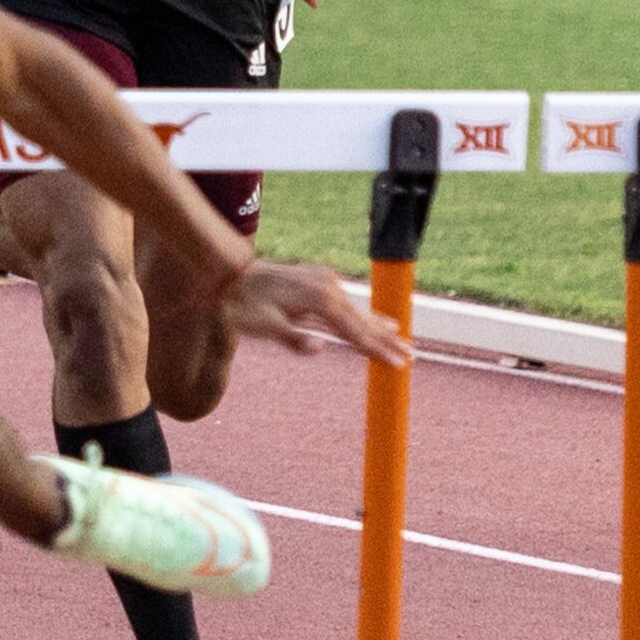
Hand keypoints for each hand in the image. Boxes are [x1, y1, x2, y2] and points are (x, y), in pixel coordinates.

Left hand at [221, 258, 411, 364]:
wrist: (229, 275)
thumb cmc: (244, 304)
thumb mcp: (265, 326)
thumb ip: (293, 337)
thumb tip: (319, 348)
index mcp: (320, 300)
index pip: (356, 331)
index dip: (378, 350)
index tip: (399, 364)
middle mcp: (328, 287)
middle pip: (363, 320)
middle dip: (387, 340)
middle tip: (411, 356)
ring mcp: (324, 281)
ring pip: (358, 311)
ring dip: (379, 327)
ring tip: (402, 338)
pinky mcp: (319, 280)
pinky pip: (347, 303)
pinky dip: (363, 315)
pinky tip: (374, 318)